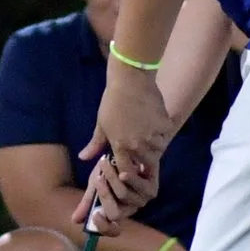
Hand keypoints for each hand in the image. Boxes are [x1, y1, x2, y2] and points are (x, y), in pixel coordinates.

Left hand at [85, 59, 171, 185]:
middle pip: (147, 163)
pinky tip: (156, 124)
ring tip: (150, 137)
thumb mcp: (101, 123)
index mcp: (120, 145)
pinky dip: (163, 132)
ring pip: (159, 150)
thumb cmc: (112, 101)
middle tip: (144, 151)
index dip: (129, 171)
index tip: (131, 165)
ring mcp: (152, 135)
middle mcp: (137, 144)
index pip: (127, 171)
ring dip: (156, 146)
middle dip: (145, 159)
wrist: (129, 80)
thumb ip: (95, 144)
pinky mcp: (164, 124)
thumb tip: (82, 158)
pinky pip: (167, 135)